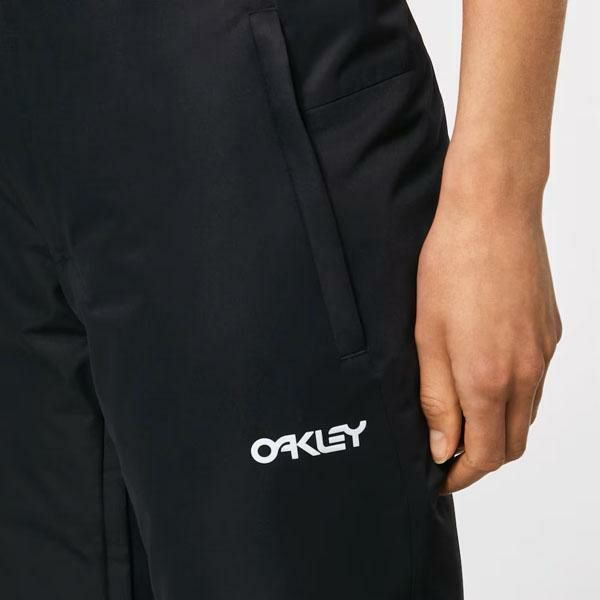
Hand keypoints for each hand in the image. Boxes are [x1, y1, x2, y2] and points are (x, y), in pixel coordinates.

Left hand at [416, 149, 561, 493]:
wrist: (493, 214)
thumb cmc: (451, 267)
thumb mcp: (427, 337)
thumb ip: (437, 398)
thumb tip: (444, 446)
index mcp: (488, 380)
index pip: (485, 454)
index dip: (462, 475)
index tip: (442, 478)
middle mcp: (526, 374)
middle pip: (513, 442)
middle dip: (482, 458)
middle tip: (450, 452)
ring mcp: (544, 353)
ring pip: (527, 414)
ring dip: (499, 428)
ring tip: (466, 419)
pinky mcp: (551, 333)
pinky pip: (537, 382)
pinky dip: (514, 397)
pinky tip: (489, 379)